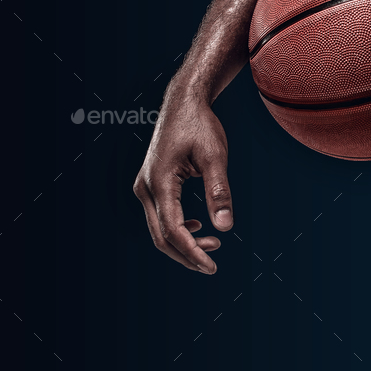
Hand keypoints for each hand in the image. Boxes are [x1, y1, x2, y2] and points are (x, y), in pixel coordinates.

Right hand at [133, 86, 232, 273]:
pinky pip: (160, 216)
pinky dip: (178, 228)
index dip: (191, 252)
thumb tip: (226, 228)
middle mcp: (145, 187)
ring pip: (158, 228)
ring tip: (212, 244)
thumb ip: (219, 192)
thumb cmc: (200, 125)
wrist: (183, 103)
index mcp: (159, 181)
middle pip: (160, 236)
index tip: (211, 268)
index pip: (173, 229)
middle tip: (213, 263)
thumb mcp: (215, 156)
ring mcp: (144, 186)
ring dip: (183, 242)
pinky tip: (198, 227)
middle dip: (186, 253)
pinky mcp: (150, 184)